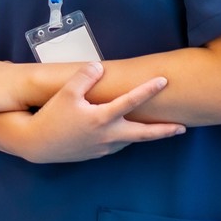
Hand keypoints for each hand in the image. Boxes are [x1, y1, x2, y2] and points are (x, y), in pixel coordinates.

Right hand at [0, 63, 184, 163]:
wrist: (38, 144)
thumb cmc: (51, 116)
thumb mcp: (65, 93)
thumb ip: (84, 78)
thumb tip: (98, 67)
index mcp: (102, 118)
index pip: (131, 101)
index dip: (148, 89)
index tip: (163, 81)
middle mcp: (108, 135)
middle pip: (144, 134)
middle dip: (164, 131)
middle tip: (182, 127)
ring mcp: (104, 148)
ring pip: (131, 140)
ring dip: (146, 135)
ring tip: (160, 129)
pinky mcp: (97, 154)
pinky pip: (117, 144)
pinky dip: (127, 138)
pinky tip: (127, 133)